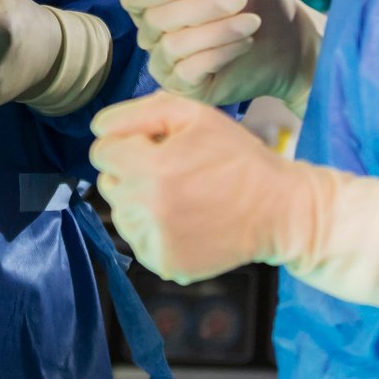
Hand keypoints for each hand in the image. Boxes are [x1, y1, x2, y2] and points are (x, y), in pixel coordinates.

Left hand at [89, 92, 308, 284]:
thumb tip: (98, 130)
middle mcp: (147, 209)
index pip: (101, 151)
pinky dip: (153, 230)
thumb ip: (136, 113)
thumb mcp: (192, 114)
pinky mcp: (166, 265)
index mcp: (150, 168)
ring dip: (140, 202)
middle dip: (132, 173)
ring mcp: (155, 242)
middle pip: (108, 183)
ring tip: (180, 196)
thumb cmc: (236, 156)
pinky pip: (138, 241)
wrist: (280, 210)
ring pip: (120, 213)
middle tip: (172, 172)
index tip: (158, 147)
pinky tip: (184, 220)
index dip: (129, 144)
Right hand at [120, 0, 321, 110]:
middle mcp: (153, 32)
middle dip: (201, 6)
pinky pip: (189, 70)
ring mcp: (167, 62)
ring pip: (173, 45)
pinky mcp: (187, 87)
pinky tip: (245, 43)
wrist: (289, 37)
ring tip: (251, 22)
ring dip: (218, 30)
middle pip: (155, 19)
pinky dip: (220, 53)